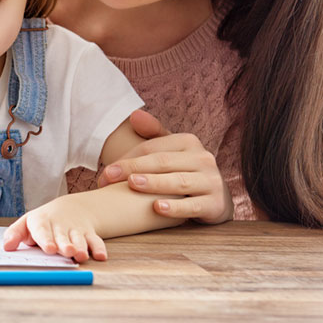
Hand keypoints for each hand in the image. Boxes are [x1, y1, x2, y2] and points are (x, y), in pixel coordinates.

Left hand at [2, 196, 105, 262]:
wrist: (69, 209)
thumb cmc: (42, 222)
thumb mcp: (26, 224)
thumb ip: (15, 234)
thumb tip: (6, 247)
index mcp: (42, 222)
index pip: (43, 230)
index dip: (46, 239)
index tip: (49, 249)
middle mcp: (60, 226)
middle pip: (63, 236)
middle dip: (65, 244)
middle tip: (67, 252)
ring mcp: (75, 230)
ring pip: (80, 238)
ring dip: (82, 247)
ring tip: (81, 255)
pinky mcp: (89, 234)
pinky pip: (96, 240)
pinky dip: (99, 248)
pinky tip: (101, 256)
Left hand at [97, 110, 232, 223]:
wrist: (216, 198)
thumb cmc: (184, 171)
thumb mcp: (172, 151)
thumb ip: (153, 134)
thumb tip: (134, 115)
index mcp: (189, 142)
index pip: (152, 148)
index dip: (127, 159)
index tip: (105, 173)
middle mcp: (203, 159)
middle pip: (162, 162)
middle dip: (132, 169)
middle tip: (108, 178)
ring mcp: (211, 181)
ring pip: (178, 182)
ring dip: (154, 183)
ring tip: (133, 184)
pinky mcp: (215, 204)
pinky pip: (193, 206)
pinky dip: (176, 207)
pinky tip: (157, 208)